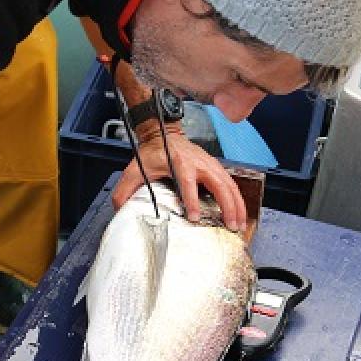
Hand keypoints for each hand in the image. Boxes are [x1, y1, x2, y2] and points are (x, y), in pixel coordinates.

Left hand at [110, 124, 245, 229]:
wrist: (163, 134)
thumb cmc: (151, 153)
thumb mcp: (134, 170)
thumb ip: (125, 190)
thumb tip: (121, 210)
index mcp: (179, 162)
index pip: (188, 182)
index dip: (192, 200)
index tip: (195, 217)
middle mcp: (199, 163)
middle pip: (219, 184)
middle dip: (227, 206)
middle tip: (230, 226)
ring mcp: (210, 164)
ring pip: (229, 185)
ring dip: (237, 205)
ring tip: (239, 225)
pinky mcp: (215, 167)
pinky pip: (230, 184)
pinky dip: (237, 199)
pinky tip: (240, 214)